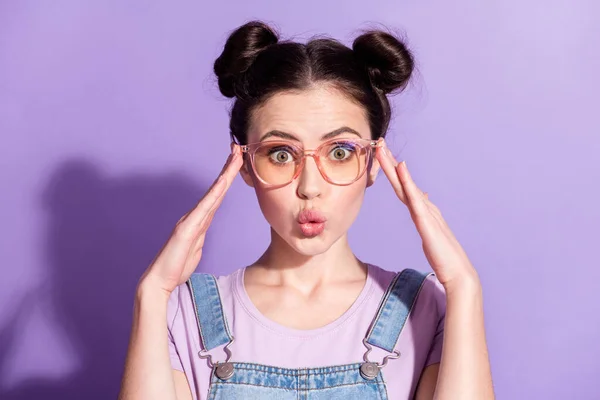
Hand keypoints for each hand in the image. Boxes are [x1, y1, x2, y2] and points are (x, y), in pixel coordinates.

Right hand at [138, 144, 243, 295]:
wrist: (160, 280)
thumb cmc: (177, 266)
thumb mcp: (196, 247)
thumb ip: (201, 233)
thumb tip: (206, 224)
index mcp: (199, 219)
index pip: (218, 195)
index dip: (227, 177)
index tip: (238, 161)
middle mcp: (195, 215)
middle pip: (217, 188)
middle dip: (228, 168)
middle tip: (238, 149)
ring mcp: (190, 220)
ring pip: (212, 193)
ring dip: (225, 175)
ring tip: (235, 158)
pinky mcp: (186, 229)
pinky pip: (204, 209)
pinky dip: (213, 194)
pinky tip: (222, 184)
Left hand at [375, 139, 478, 290]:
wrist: (457, 272)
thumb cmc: (443, 255)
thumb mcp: (429, 230)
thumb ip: (423, 214)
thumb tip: (420, 196)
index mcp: (422, 210)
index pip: (402, 187)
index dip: (391, 171)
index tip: (380, 155)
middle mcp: (424, 207)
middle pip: (401, 181)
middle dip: (389, 162)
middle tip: (378, 142)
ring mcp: (425, 213)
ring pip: (405, 185)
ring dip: (393, 167)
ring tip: (383, 150)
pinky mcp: (427, 222)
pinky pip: (414, 199)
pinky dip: (408, 183)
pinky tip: (401, 169)